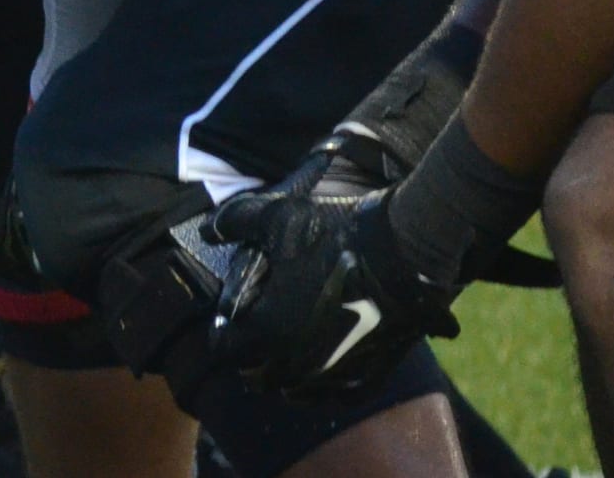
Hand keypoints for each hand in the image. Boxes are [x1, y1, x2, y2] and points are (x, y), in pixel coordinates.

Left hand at [207, 160, 460, 397]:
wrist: (405, 254)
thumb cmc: (335, 234)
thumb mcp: (275, 217)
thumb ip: (234, 223)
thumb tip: (208, 231)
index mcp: (267, 330)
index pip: (225, 349)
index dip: (223, 332)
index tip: (228, 319)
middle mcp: (296, 363)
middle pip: (257, 376)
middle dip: (250, 357)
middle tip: (255, 334)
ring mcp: (334, 376)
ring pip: (294, 391)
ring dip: (284, 374)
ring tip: (287, 349)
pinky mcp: (367, 378)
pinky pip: (334, 396)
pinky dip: (322, 385)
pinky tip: (321, 365)